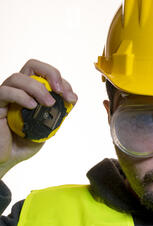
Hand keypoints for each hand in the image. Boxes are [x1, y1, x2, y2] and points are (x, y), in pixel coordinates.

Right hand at [0, 59, 77, 176]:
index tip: (71, 98)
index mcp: (31, 92)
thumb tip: (72, 98)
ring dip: (38, 88)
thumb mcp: (48, 126)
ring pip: (18, 77)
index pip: (46, 75)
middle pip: (32, 65)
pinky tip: (32, 106)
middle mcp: (18, 90)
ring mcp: (5, 97)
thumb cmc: (25, 142)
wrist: (8, 158)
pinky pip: (5, 92)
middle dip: (51, 73)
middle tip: (61, 90)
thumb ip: (58, 111)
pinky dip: (21, 96)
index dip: (62, 82)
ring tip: (49, 103)